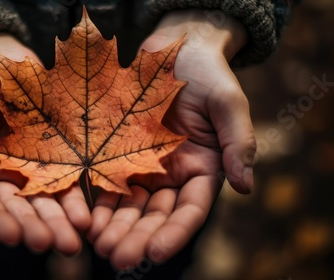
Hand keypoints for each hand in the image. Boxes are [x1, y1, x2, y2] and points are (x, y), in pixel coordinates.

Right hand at [0, 33, 89, 254]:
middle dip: (35, 227)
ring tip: (75, 239)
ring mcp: (31, 165)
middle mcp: (2, 174)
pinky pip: (67, 178)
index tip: (13, 238)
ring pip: (45, 198)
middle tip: (53, 244)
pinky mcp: (56, 154)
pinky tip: (88, 215)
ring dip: (59, 220)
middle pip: (18, 207)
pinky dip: (76, 198)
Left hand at [86, 10, 255, 268]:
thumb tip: (247, 186)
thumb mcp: (229, 103)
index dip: (175, 232)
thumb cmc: (207, 73)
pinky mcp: (117, 154)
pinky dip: (98, 202)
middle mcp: (172, 174)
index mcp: (203, 169)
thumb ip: (239, 142)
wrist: (174, 49)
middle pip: (155, 215)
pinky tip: (85, 219)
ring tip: (98, 245)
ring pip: (129, 206)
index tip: (156, 252)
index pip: (191, 210)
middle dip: (138, 238)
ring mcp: (143, 165)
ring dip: (115, 227)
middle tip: (118, 259)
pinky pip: (106, 183)